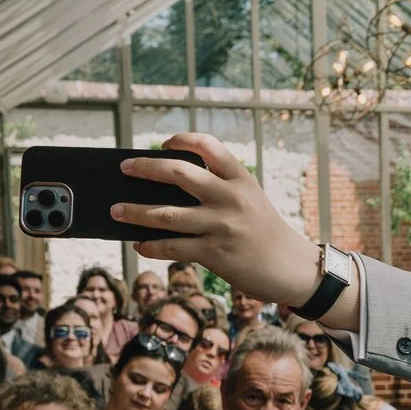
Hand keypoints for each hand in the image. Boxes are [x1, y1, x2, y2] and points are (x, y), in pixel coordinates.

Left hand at [112, 133, 323, 308]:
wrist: (294, 268)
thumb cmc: (267, 234)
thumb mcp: (252, 201)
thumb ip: (220, 192)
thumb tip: (165, 195)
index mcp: (241, 179)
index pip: (208, 146)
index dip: (182, 140)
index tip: (163, 144)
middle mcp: (230, 197)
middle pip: (178, 173)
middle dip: (145, 168)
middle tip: (125, 168)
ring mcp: (222, 225)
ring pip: (166, 214)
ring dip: (135, 212)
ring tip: (116, 211)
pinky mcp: (215, 253)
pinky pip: (172, 247)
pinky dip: (151, 246)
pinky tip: (140, 245)